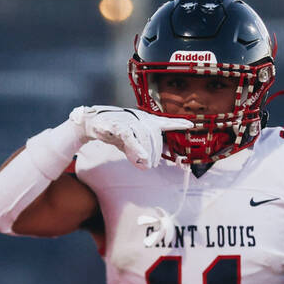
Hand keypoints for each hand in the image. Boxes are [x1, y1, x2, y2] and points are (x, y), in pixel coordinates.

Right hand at [69, 105, 192, 169]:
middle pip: (154, 136)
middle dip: (155, 153)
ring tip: (144, 164)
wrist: (92, 123)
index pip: (164, 122)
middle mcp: (139, 118)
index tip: (191, 124)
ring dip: (146, 153)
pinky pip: (129, 137)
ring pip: (143, 137)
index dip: (177, 123)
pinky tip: (142, 158)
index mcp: (145, 121)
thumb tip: (145, 165)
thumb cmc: (114, 132)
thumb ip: (139, 153)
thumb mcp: (130, 143)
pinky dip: (136, 148)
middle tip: (151, 165)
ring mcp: (128, 120)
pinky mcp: (116, 125)